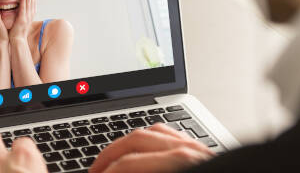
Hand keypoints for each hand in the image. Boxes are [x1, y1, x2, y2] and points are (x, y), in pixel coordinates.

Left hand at [8, 0, 36, 42]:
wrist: (17, 40)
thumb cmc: (17, 29)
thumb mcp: (21, 17)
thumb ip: (22, 9)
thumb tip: (22, 3)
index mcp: (30, 11)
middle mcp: (31, 12)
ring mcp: (27, 15)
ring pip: (30, 0)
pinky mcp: (23, 19)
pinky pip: (24, 7)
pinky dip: (25, 0)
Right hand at [89, 123, 214, 172]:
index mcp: (179, 165)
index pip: (128, 165)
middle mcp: (189, 151)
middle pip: (136, 139)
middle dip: (109, 156)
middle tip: (95, 171)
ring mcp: (198, 147)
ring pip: (152, 131)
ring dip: (127, 144)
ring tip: (113, 161)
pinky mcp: (204, 150)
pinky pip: (171, 134)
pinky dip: (150, 140)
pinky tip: (142, 151)